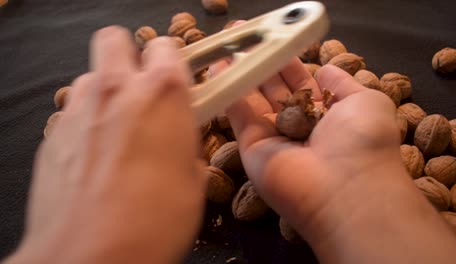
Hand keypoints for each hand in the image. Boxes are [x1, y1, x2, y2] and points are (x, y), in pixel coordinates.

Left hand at [9, 26, 204, 262]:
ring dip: (108, 95)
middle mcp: (117, 90)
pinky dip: (87, 124)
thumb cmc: (153, 221)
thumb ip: (184, 142)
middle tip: (143, 91)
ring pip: (92, 78)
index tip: (179, 83)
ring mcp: (78, 109)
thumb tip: (177, 138)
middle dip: (130, 57)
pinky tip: (96, 159)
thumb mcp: (193, 181)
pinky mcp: (52, 134)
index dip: (174, 63)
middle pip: (115, 40)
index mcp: (162, 94)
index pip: (167, 47)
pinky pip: (73, 113)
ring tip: (119, 133)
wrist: (87, 255)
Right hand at [210, 58, 455, 262]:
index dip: (286, 59)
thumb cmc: (362, 140)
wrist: (344, 188)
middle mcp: (297, 124)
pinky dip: (227, 90)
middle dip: (260, 60)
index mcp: (325, 113)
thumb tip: (326, 69)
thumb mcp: (366, 101)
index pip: (300, 81)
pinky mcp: (251, 147)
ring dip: (240, 71)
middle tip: (241, 33)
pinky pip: (238, 114)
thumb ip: (342, 83)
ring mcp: (272, 136)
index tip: (273, 35)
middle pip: (273, 87)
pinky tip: (216, 66)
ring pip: (253, 98)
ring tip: (225, 42)